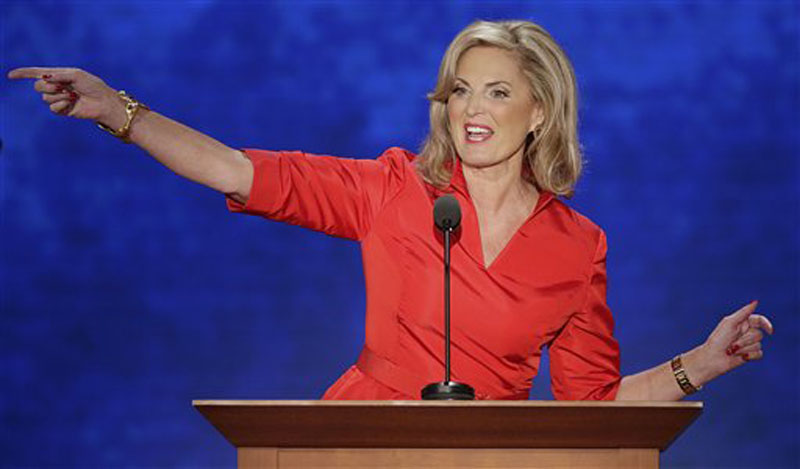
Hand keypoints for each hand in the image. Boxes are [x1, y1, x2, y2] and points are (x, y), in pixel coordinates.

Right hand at [7, 67, 122, 124]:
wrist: (104, 102)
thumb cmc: (93, 86)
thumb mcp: (76, 75)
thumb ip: (59, 75)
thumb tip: (44, 78)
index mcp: (59, 75)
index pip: (37, 73)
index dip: (23, 73)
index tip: (11, 75)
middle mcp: (57, 86)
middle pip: (38, 86)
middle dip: (48, 86)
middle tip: (64, 87)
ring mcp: (59, 98)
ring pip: (45, 97)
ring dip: (59, 95)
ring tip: (73, 95)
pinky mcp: (63, 110)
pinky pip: (52, 107)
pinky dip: (61, 103)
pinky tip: (72, 103)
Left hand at [694, 300, 773, 380]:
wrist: (712, 358)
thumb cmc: (718, 339)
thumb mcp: (729, 323)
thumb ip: (744, 312)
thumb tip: (756, 302)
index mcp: (741, 323)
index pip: (759, 320)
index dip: (766, 324)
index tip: (769, 330)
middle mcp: (746, 332)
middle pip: (759, 334)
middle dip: (745, 340)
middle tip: (732, 343)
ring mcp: (748, 344)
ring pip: (758, 345)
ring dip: (744, 348)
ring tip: (731, 350)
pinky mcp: (750, 355)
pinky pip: (759, 353)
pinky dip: (750, 355)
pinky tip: (740, 357)